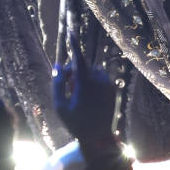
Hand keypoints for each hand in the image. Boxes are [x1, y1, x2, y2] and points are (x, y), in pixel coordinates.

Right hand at [52, 37, 117, 157]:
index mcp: (85, 84)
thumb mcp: (60, 106)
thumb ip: (57, 84)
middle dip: (72, 71)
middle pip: (82, 66)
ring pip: (92, 71)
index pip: (78, 58)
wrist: (99, 138)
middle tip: (66, 86)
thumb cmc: (76, 123)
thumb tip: (57, 66)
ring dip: (83, 77)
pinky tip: (88, 98)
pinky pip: (100, 78)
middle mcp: (99, 81)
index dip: (74, 44)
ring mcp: (107, 85)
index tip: (71, 32)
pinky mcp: (112, 89)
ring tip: (78, 94)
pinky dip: (93, 82)